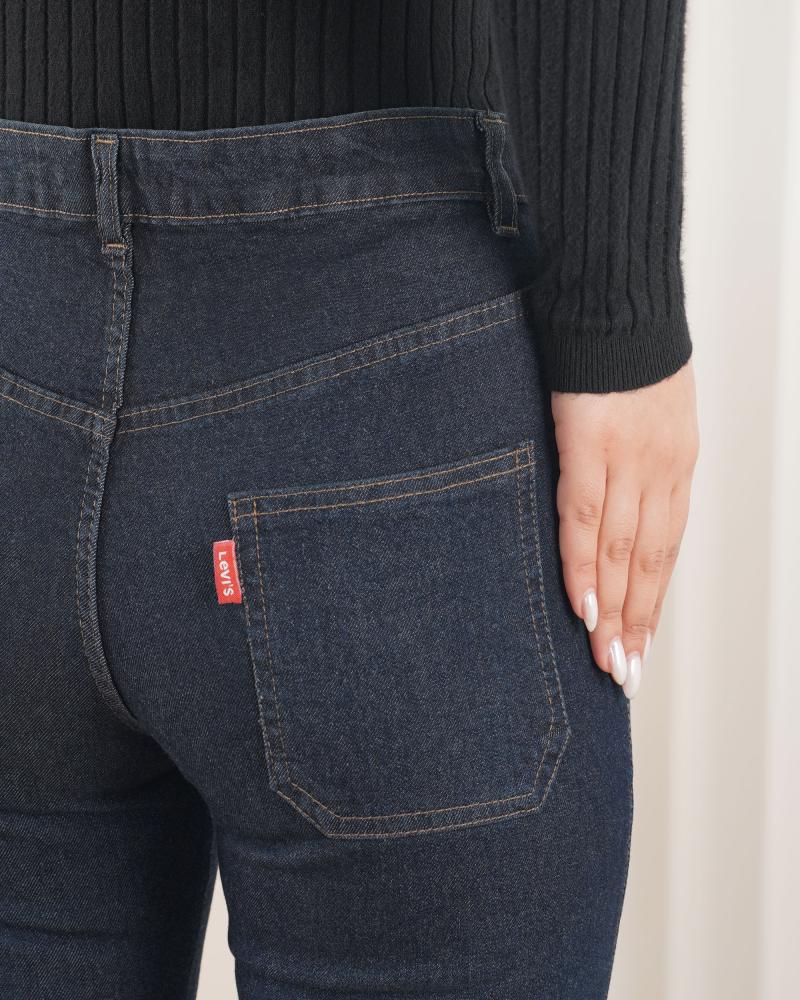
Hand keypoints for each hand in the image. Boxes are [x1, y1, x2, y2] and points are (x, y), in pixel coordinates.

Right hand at [551, 359, 698, 697]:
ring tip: (607, 657)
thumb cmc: (628, 354)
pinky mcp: (591, 444)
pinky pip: (586, 517)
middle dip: (637, 622)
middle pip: (648, 561)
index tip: (640, 642)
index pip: (664, 548)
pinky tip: (584, 604)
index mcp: (675, 465)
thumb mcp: (651, 412)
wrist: (618, 299)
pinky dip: (585, 565)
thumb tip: (620, 502)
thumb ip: (640, 460)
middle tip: (623, 672)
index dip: (652, 599)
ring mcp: (628, 460)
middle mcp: (660, 471)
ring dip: (615, 610)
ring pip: (622, 551)